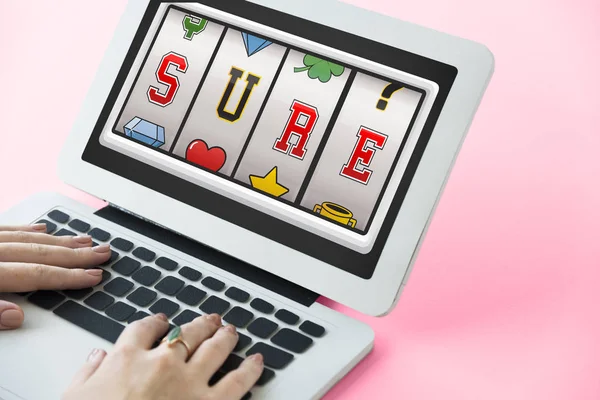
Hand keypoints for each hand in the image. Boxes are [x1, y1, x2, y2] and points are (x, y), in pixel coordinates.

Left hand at [0, 224, 110, 329]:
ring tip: (84, 241)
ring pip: (28, 239)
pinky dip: (28, 230)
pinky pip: (7, 229)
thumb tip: (16, 316)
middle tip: (101, 253)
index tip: (93, 276)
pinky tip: (43, 229)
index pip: (37, 275)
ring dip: (59, 241)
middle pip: (40, 253)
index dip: (68, 276)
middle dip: (76, 255)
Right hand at [63, 313, 263, 399]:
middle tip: (209, 320)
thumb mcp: (73, 398)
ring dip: (225, 336)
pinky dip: (250, 370)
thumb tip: (96, 357)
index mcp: (127, 358)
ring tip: (231, 331)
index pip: (145, 329)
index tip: (162, 321)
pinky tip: (257, 362)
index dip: (156, 322)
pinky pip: (236, 382)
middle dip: (200, 324)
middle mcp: (162, 363)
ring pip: (214, 348)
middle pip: (186, 333)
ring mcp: (189, 382)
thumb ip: (86, 374)